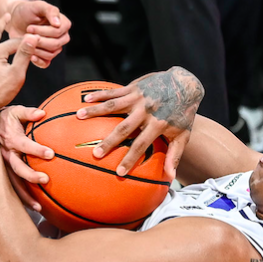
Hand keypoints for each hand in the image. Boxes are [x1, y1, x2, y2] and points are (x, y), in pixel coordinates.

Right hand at [0, 105, 52, 209]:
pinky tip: (32, 208)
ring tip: (38, 208)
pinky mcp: (2, 173)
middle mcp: (5, 154)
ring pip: (13, 183)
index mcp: (10, 139)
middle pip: (17, 167)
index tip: (50, 154)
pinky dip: (20, 199)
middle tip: (45, 180)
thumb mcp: (15, 111)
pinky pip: (11, 188)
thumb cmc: (5, 118)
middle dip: (30, 175)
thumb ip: (28, 112)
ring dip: (25, 196)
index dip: (36, 149)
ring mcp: (2, 166)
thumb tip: (42, 113)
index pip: (24, 145)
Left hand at [5, 0, 69, 68]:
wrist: (15, 19)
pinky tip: (30, 56)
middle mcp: (61, 36)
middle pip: (56, 44)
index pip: (59, 32)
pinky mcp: (44, 55)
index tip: (30, 27)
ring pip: (51, 54)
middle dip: (39, 41)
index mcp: (63, 23)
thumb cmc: (27, 10)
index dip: (44, 31)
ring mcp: (54, 47)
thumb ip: (50, 11)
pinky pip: (46, 63)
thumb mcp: (38, 5)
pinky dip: (38, 61)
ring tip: (25, 42)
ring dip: (36, 49)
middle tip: (26, 36)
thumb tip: (58, 24)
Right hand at [77, 67, 203, 179]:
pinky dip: (99, 95)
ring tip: (79, 117)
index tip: (119, 173)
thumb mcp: (182, 135)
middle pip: (124, 128)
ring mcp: (138, 98)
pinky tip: (85, 99)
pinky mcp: (133, 87)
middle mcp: (146, 111)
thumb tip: (170, 177)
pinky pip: (114, 92)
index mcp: (158, 125)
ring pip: (113, 106)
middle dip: (109, 142)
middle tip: (95, 153)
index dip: (130, 159)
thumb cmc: (183, 113)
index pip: (141, 145)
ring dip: (95, 111)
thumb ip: (175, 155)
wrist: (184, 84)